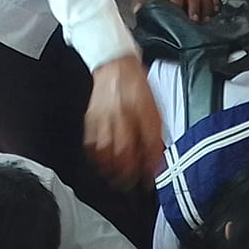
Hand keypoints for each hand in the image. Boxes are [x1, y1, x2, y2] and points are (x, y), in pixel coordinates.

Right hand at [83, 54, 163, 187]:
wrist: (115, 64)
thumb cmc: (136, 85)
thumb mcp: (154, 106)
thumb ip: (155, 131)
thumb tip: (157, 154)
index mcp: (142, 110)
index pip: (147, 143)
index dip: (149, 164)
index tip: (150, 178)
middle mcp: (122, 115)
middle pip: (124, 150)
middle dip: (129, 172)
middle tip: (133, 184)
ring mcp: (104, 117)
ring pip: (106, 149)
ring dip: (112, 169)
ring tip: (117, 180)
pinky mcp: (91, 118)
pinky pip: (91, 142)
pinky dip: (96, 157)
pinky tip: (101, 164)